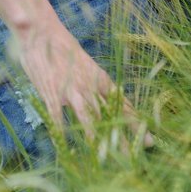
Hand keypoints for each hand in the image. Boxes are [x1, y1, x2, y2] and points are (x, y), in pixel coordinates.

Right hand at [12, 14, 153, 151]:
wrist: (42, 32)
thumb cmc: (63, 48)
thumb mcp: (85, 65)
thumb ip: (94, 84)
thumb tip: (109, 102)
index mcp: (100, 78)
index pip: (122, 104)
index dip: (135, 123)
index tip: (148, 139)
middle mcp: (90, 86)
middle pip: (109, 116)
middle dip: (122, 139)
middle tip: (134, 158)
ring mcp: (71, 90)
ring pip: (88, 119)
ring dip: (96, 140)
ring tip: (103, 159)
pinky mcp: (52, 93)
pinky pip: (58, 117)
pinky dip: (61, 133)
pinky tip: (64, 147)